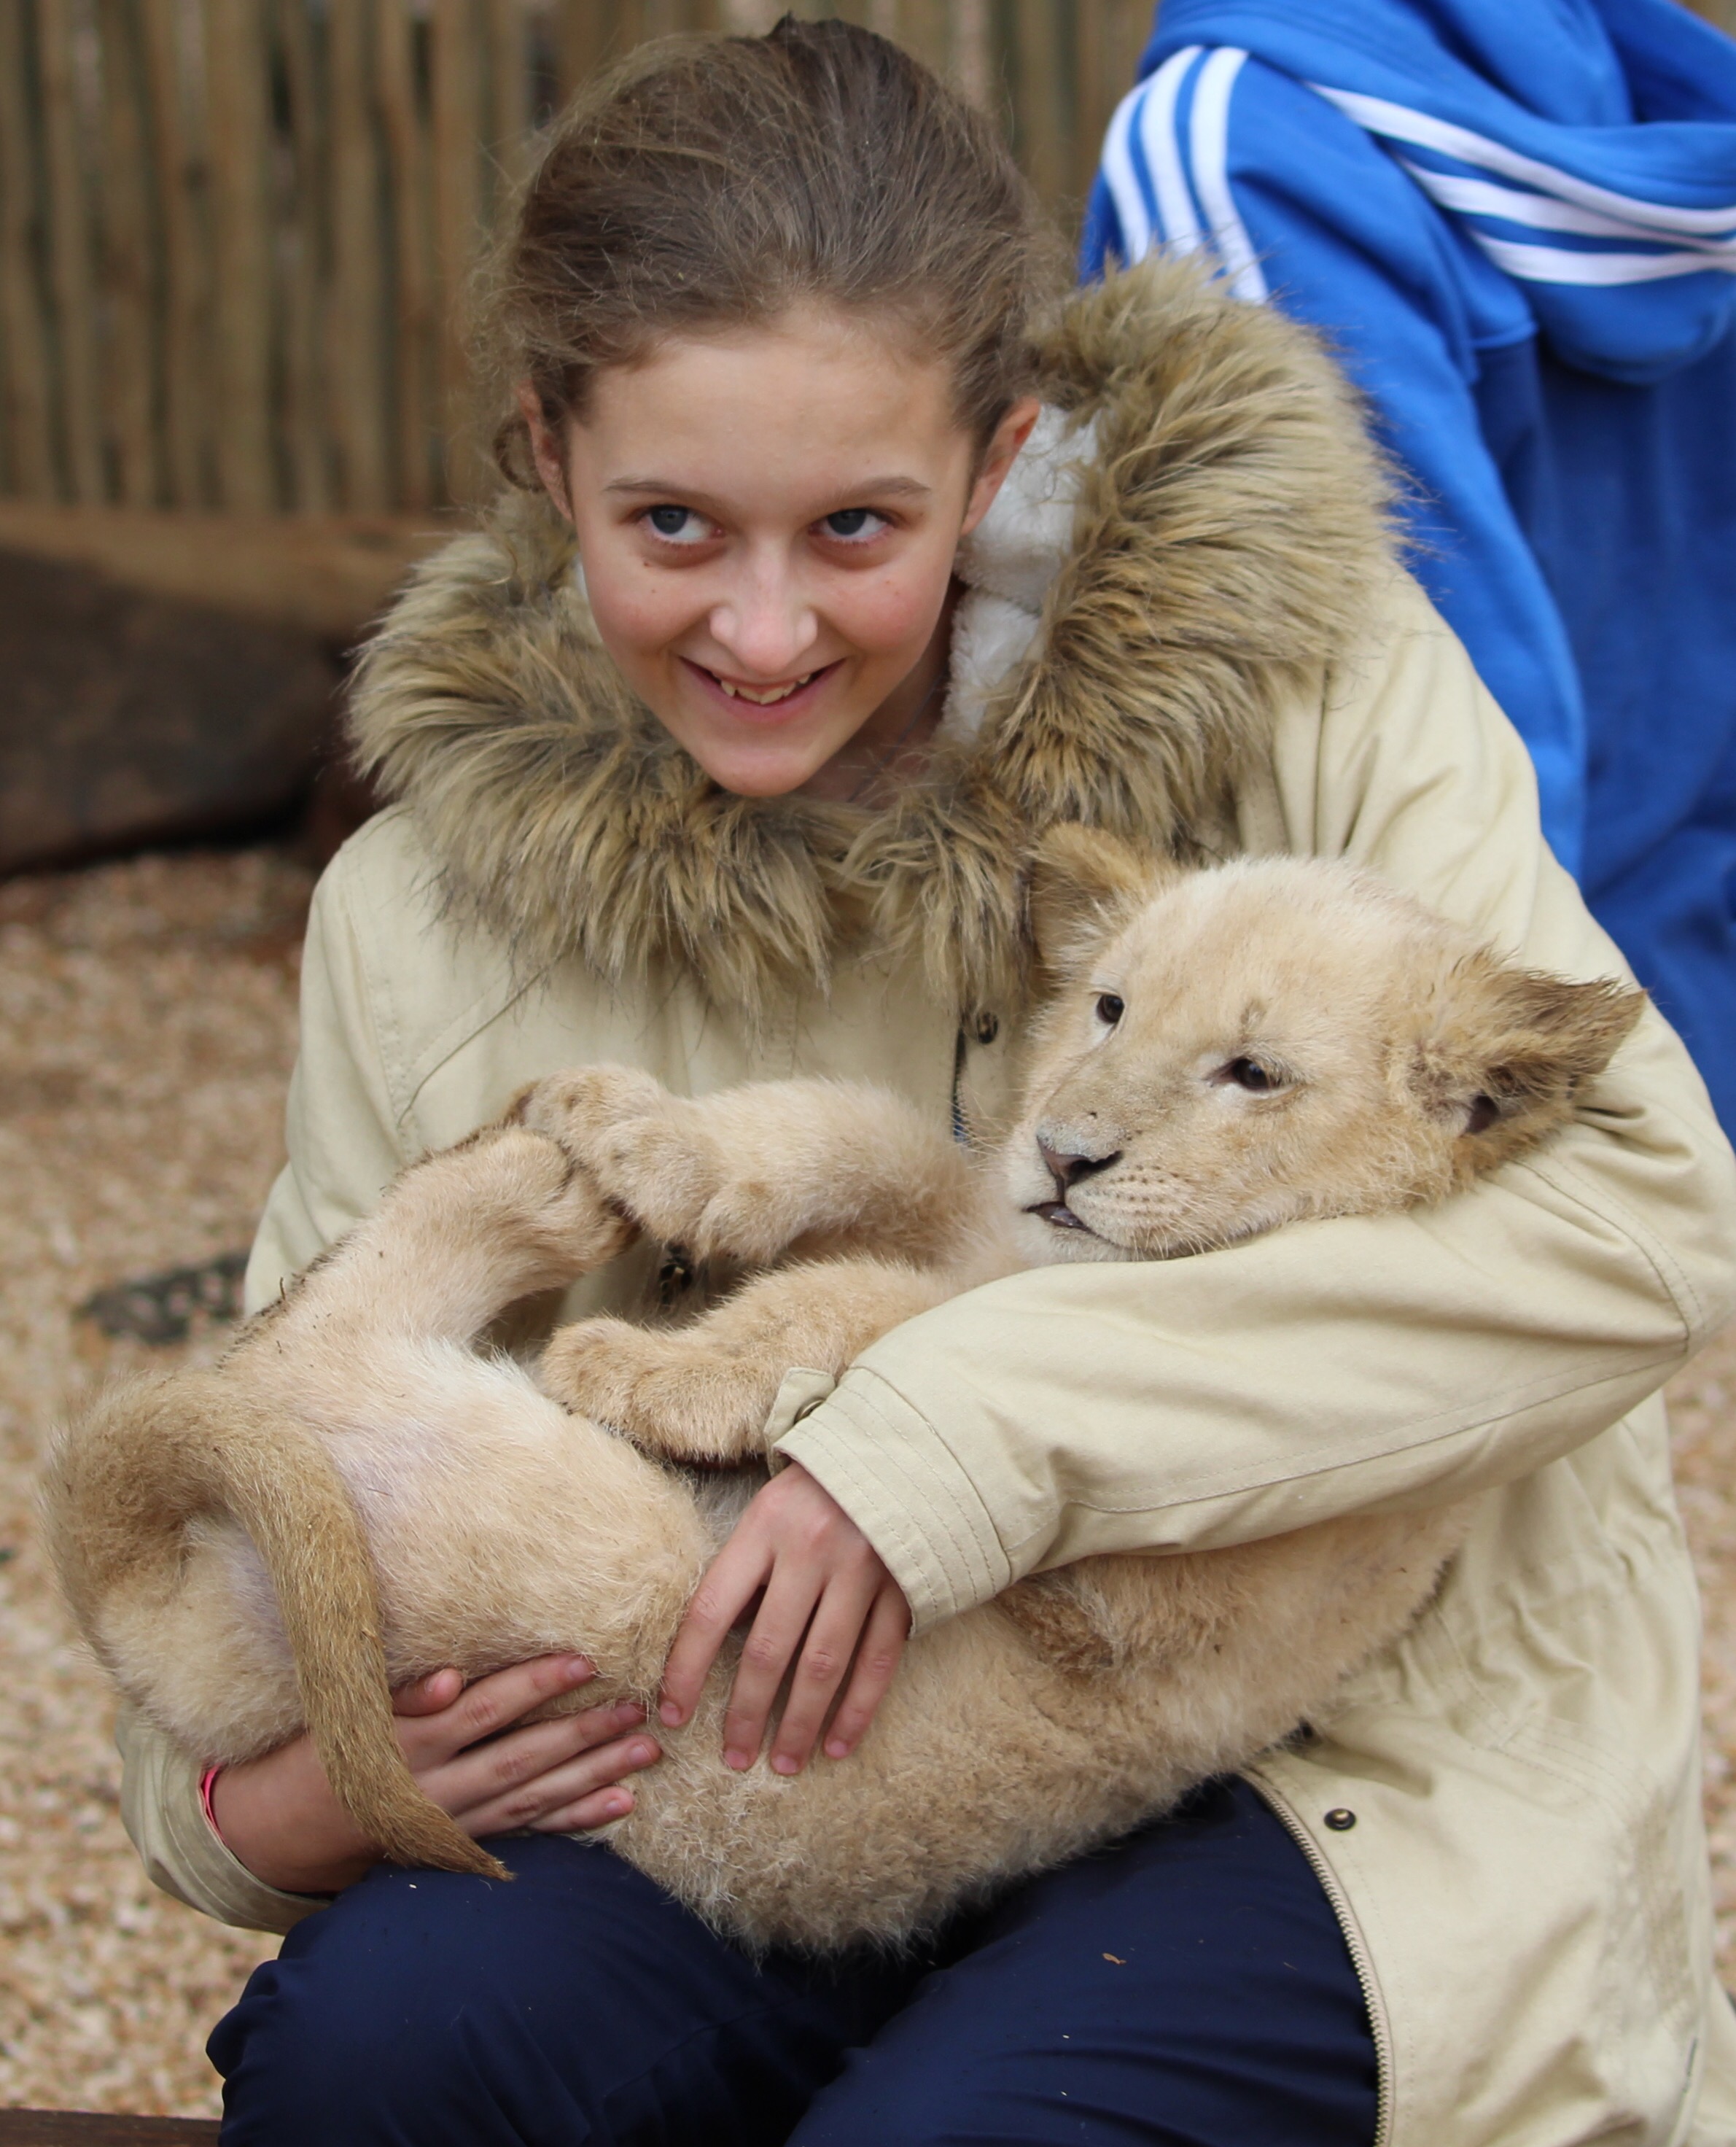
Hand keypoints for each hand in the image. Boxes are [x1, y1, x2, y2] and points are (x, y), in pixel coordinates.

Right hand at [210, 1654, 659, 1894]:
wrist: (282, 1829)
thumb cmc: (319, 1750)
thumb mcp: (344, 1716)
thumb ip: (401, 1697)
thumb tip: (453, 1678)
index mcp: (409, 1747)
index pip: (484, 1711)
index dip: (534, 1685)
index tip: (585, 1660)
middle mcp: (438, 1791)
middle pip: (523, 1759)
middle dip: (584, 1734)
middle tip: (639, 1709)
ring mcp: (455, 1824)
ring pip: (536, 1799)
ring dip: (595, 1776)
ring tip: (646, 1753)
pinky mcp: (463, 1845)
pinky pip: (528, 1833)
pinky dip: (576, 1821)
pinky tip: (620, 1806)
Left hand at [658, 1463, 909, 1775]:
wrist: (901, 1450)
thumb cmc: (817, 1489)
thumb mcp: (768, 1510)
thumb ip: (747, 1569)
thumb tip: (721, 1646)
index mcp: (764, 1527)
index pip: (711, 1609)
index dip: (686, 1668)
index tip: (672, 1714)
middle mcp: (811, 1550)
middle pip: (770, 1648)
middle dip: (746, 1712)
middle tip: (733, 1759)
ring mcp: (862, 1570)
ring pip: (824, 1663)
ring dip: (801, 1722)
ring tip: (784, 1764)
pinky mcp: (903, 1587)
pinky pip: (877, 1661)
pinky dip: (858, 1709)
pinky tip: (838, 1744)